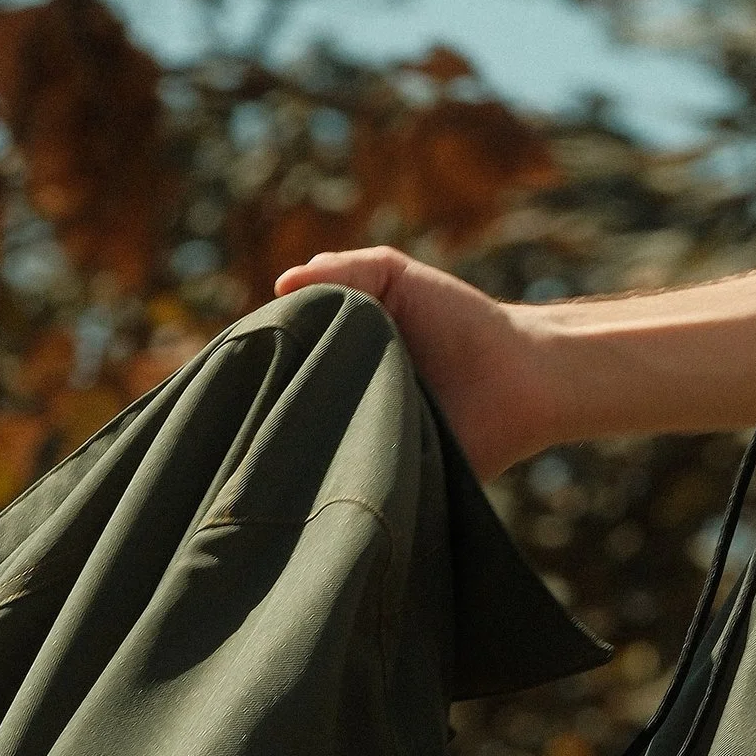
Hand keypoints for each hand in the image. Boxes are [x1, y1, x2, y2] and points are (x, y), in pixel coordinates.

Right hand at [270, 244, 542, 481]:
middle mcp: (341, 399)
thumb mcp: (396, 276)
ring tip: (276, 436)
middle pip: (283, 408)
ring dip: (293, 441)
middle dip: (265, 406)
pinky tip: (316, 467)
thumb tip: (281, 285)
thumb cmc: (463, 321)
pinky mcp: (381, 482)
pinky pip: (343, 485)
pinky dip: (330, 477)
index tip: (232, 364)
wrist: (523, 376)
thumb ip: (344, 270)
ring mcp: (358, 441)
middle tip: (246, 406)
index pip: (278, 364)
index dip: (256, 362)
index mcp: (338, 355)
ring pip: (306, 447)